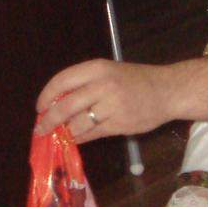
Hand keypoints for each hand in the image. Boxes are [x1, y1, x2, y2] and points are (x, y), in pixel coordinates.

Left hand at [35, 59, 173, 141]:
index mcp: (97, 68)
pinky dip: (80, 138)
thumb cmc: (136, 80)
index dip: (46, 96)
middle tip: (41, 129)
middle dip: (49, 120)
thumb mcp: (109, 72)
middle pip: (66, 106)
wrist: (168, 91)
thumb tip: (56, 103)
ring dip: (66, 131)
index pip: (61, 81)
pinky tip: (76, 138)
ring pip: (77, 123)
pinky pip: (92, 134)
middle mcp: (102, 86)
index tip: (39, 108)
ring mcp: (111, 106)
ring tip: (62, 133)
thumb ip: (85, 84)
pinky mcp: (119, 124)